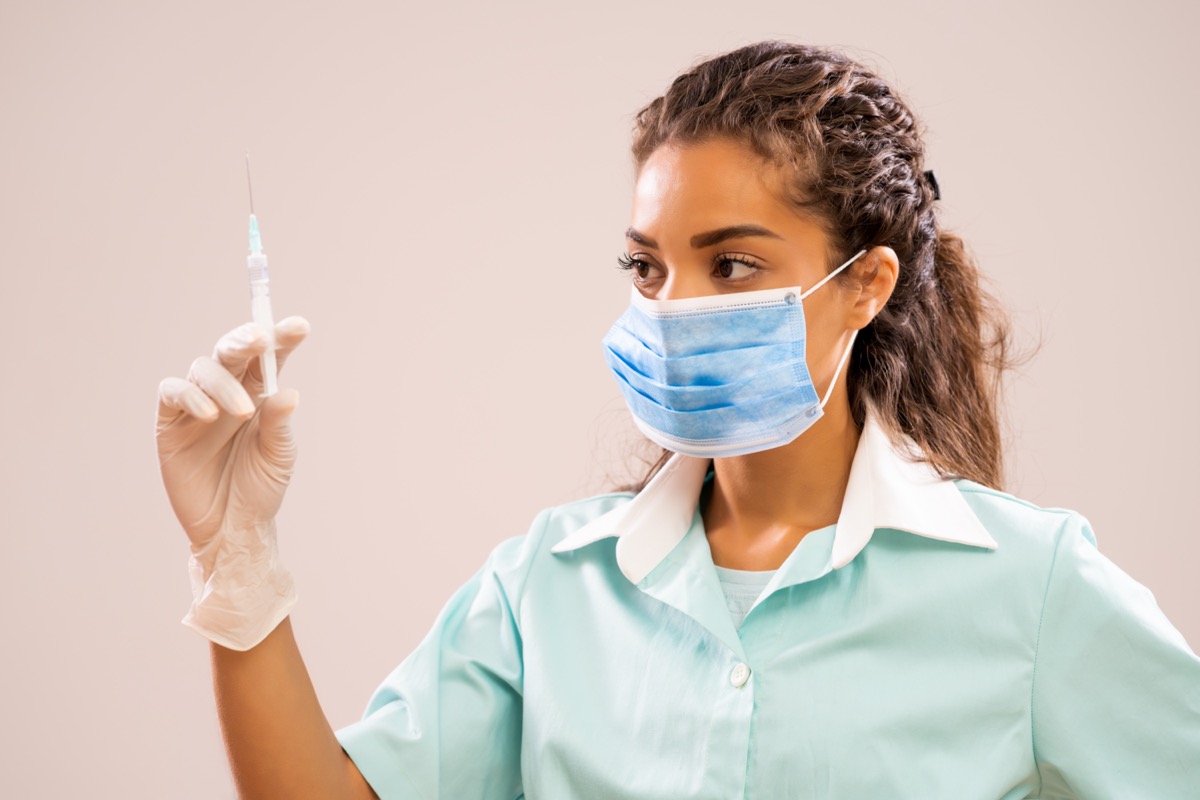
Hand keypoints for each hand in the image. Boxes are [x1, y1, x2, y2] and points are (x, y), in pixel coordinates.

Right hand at [156, 316, 310, 649]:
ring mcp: (198, 405)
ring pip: (203, 368)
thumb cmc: (260, 489)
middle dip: (246, 339)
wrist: (231, 528)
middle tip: (261, 340)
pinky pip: (172, 393)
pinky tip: (209, 415)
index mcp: (260, 394)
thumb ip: (279, 425)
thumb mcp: (278, 457)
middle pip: (232, 350)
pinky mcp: (170, 423)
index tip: (299, 326)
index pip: (270, 356)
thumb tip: (287, 393)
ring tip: (243, 412)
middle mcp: (229, 392)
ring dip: (223, 383)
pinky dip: (190, 396)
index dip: (282, 337)